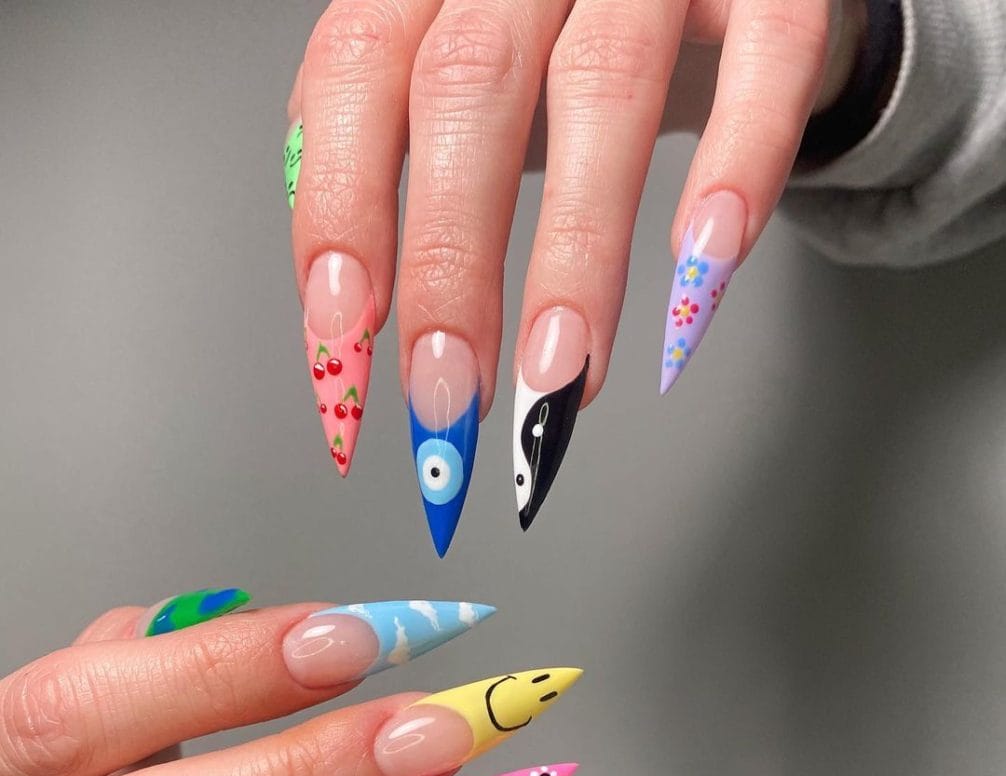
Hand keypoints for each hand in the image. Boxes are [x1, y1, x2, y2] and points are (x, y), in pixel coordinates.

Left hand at [284, 0, 863, 543]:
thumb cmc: (571, 34)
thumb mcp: (462, 77)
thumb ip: (391, 148)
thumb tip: (336, 301)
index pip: (355, 75)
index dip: (340, 212)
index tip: (344, 345)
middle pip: (466, 92)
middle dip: (451, 267)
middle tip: (452, 396)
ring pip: (604, 87)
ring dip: (577, 255)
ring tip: (561, 378)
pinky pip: (767, 60)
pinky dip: (737, 167)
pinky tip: (701, 270)